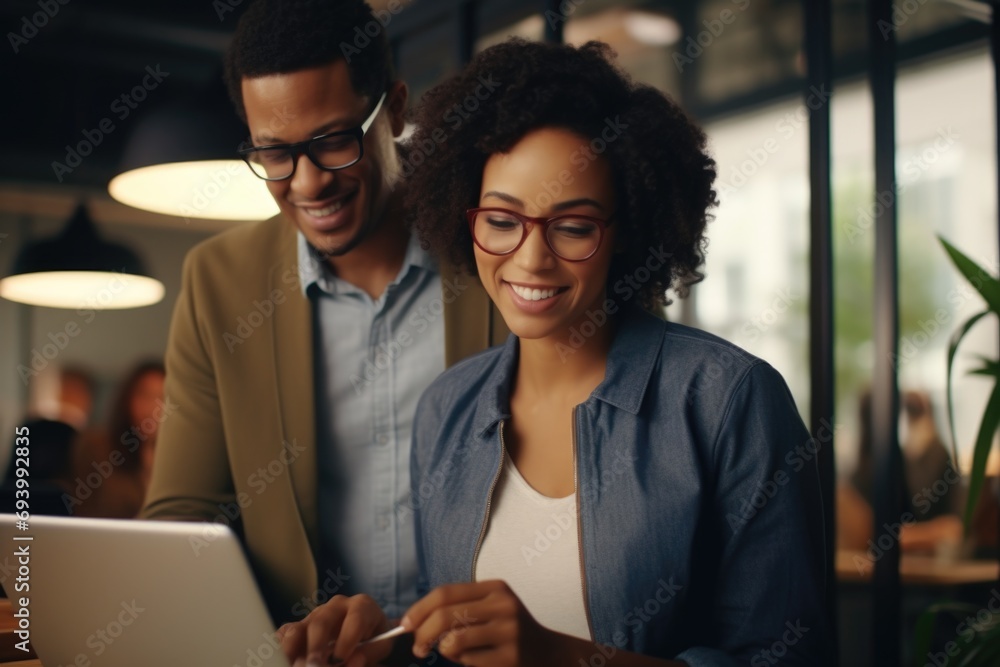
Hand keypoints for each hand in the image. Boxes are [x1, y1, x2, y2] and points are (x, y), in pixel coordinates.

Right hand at [276, 594, 390, 666]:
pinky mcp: (300, 626)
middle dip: (316, 647)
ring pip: (298, 628)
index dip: (346, 640)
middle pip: (321, 622)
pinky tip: (281, 660)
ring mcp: (315, 615)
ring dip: (292, 651)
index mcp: (362, 607)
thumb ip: (369, 654)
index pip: (355, 619)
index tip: (339, 660)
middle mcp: (336, 606)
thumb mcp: (381, 647)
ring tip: (294, 665)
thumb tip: (352, 660)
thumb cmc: (374, 639)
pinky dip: (280, 650)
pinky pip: (284, 635)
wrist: (366, 634)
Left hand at [401, 580, 562, 666]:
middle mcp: (504, 605)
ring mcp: (509, 632)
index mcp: (495, 588)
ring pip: (453, 641)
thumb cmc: (508, 631)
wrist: (549, 654)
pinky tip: (476, 661)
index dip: (419, 609)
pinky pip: (469, 661)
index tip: (405, 624)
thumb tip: (414, 621)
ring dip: (445, 651)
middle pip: (445, 615)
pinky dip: (463, 663)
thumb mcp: (491, 608)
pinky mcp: (511, 658)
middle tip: (418, 648)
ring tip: (454, 654)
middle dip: (422, 634)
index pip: (445, 593)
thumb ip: (459, 609)